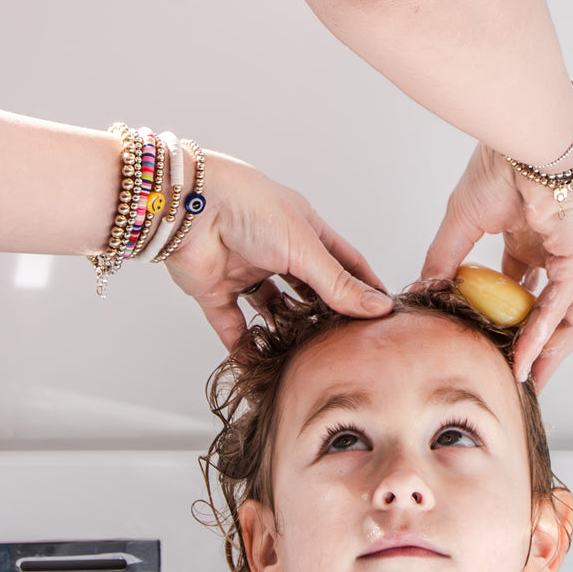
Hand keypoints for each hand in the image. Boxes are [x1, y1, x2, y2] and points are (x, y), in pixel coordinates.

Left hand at [164, 149, 391, 350]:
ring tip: (306, 355)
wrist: (190, 206)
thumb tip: (378, 307)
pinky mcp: (215, 290)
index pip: (342, 261)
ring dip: (285, 330)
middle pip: (307, 288)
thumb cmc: (251, 208)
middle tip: (344, 341)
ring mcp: (245, 271)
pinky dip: (243, 345)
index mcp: (303, 230)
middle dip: (323, 312)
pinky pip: (231, 325)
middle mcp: (275, 250)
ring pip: (271, 308)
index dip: (362, 284)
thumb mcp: (305, 249)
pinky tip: (259, 364)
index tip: (382, 310)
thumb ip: (338, 285)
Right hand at [421, 143, 572, 388]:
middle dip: (538, 345)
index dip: (508, 321)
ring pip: (568, 316)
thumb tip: (422, 290)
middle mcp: (552, 252)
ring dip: (549, 349)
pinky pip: (561, 304)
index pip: (522, 290)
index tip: (491, 346)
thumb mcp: (461, 222)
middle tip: (520, 374)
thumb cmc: (498, 169)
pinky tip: (523, 353)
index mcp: (528, 239)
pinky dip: (542, 331)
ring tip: (529, 377)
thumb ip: (443, 258)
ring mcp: (569, 257)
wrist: (523, 143)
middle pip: (550, 310)